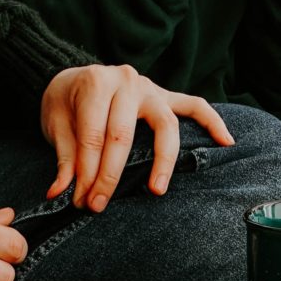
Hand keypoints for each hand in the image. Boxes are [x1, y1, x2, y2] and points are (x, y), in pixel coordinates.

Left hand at [40, 64, 235, 212]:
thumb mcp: (55, 123)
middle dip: (111, 175)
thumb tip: (61, 192)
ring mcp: (150, 87)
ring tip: (157, 190)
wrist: (74, 75)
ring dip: (162, 161)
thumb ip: (64, 157)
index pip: (93, 135)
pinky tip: (226, 142)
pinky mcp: (165, 96)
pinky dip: (212, 122)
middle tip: (100, 205)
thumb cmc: (65, 101)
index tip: (81, 200)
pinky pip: (195, 106)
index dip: (86, 171)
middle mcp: (126, 81)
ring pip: (165, 125)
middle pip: (123, 135)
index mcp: (96, 83)